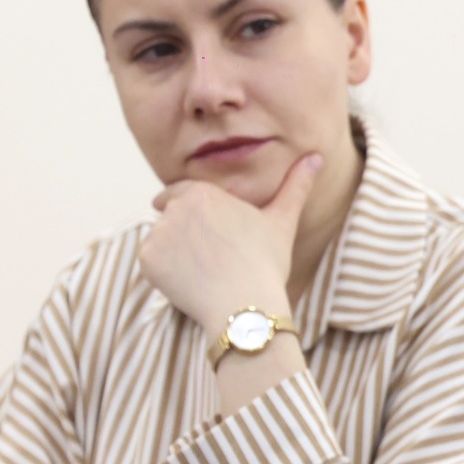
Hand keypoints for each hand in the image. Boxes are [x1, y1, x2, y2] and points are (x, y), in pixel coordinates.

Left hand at [138, 152, 322, 331]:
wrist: (245, 306)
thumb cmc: (266, 264)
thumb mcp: (282, 221)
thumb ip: (295, 186)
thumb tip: (317, 157)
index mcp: (203, 192)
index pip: (185, 194)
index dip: (196, 214)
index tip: (206, 231)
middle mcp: (176, 207)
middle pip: (172, 216)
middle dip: (186, 233)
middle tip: (210, 258)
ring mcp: (159, 233)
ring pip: (162, 239)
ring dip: (175, 252)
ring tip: (203, 272)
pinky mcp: (147, 259)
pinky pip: (151, 261)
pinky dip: (164, 272)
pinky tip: (190, 282)